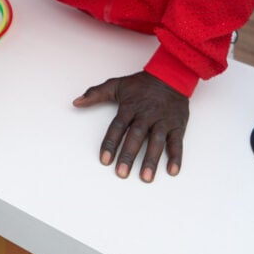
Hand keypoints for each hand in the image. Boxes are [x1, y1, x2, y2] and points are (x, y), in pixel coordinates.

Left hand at [73, 71, 188, 181]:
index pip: (117, 127)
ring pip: (156, 142)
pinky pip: (177, 142)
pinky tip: (172, 171)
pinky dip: (176, 157)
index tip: (105, 160)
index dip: (111, 143)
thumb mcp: (117, 85)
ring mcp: (162, 121)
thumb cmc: (142, 84)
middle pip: (136, 137)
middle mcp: (146, 115)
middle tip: (122, 173)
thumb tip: (76, 102)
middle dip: (128, 155)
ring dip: (151, 160)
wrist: (170, 75)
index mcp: (130, 107)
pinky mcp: (177, 125)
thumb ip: (96, 94)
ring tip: (145, 178)